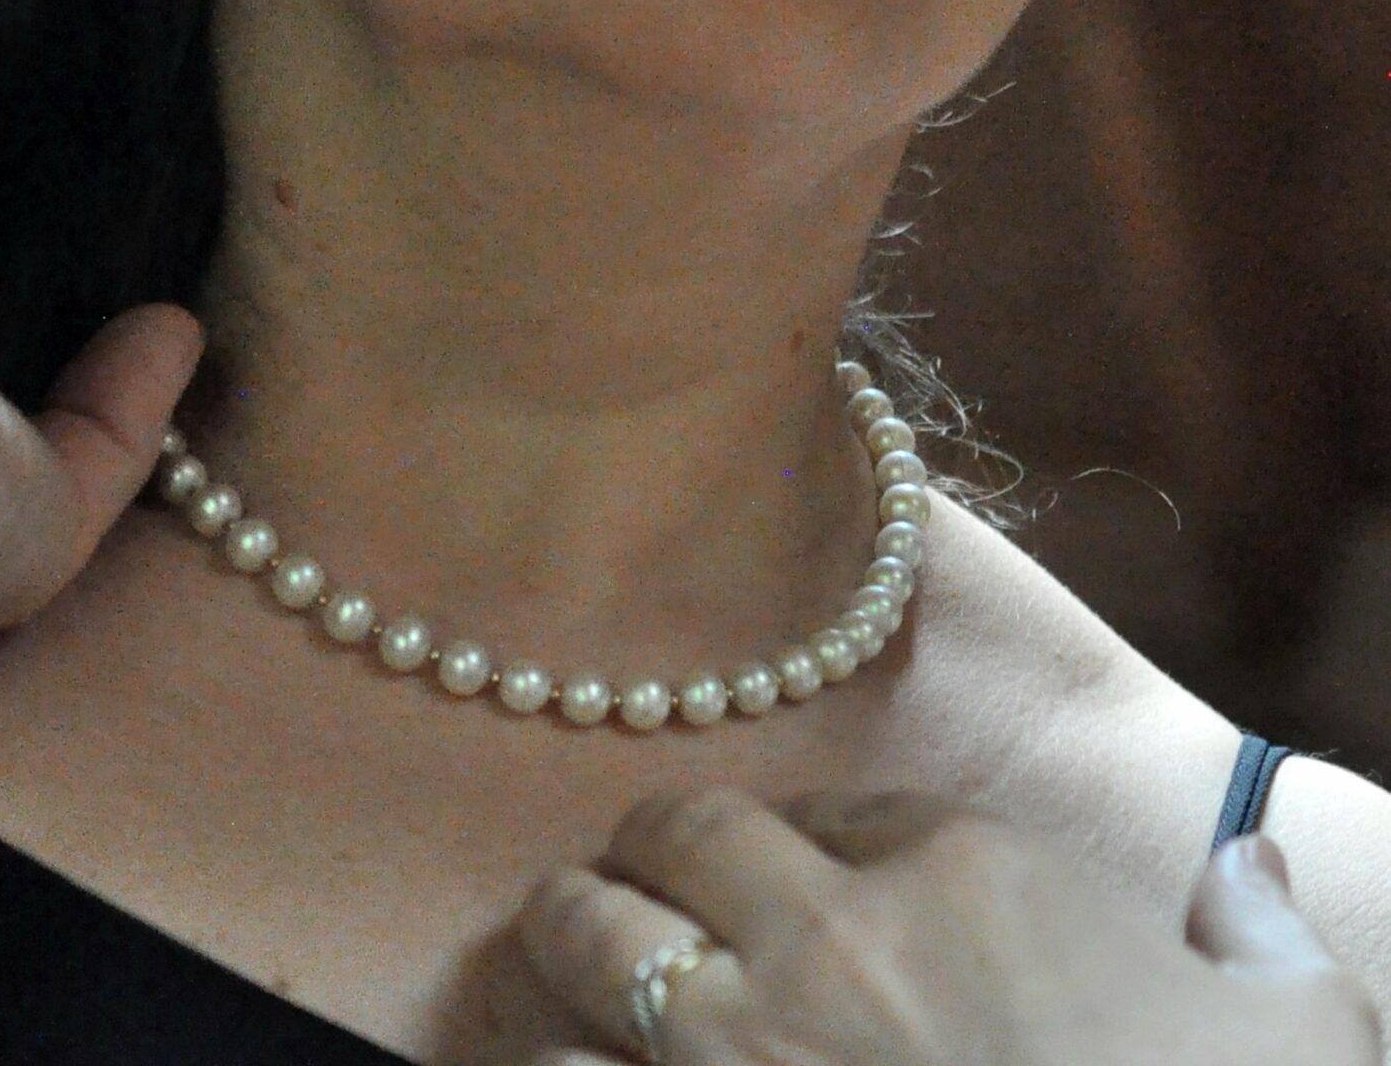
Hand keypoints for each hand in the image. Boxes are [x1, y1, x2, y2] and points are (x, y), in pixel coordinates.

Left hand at [516, 783, 1381, 1065]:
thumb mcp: (1296, 1025)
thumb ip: (1255, 937)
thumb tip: (1252, 879)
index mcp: (967, 877)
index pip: (849, 807)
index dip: (827, 837)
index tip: (820, 868)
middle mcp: (832, 941)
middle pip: (683, 836)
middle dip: (656, 847)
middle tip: (643, 870)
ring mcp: (743, 1051)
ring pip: (591, 945)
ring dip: (572, 945)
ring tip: (563, 952)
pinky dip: (552, 1062)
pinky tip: (556, 1057)